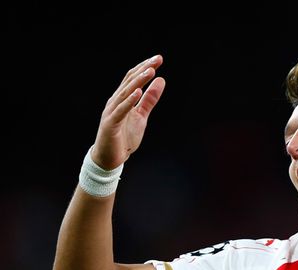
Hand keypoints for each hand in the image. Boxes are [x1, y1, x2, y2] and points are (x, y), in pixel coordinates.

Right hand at [91, 55, 165, 169]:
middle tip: (158, 59)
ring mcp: (111, 112)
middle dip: (144, 69)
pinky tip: (137, 92)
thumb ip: (149, 99)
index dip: (145, 67)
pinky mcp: (110, 124)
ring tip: (150, 71)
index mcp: (122, 99)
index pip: (133, 78)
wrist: (110, 158)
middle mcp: (115, 101)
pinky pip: (120, 110)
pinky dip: (129, 101)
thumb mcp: (141, 116)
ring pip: (125, 93)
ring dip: (138, 81)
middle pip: (129, 81)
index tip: (159, 58)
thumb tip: (161, 80)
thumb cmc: (124, 136)